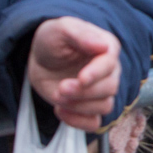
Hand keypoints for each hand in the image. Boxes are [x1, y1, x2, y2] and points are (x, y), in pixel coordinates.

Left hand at [28, 16, 120, 130]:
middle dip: (83, 92)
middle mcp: (109, 70)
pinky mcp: (88, 107)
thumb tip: (102, 46)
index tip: (80, 78)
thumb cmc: (53, 39)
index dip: (96, 74)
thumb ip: (80, 35)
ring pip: (105, 106)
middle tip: (61, 88)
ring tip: (58, 96)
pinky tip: (60, 110)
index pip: (110, 65)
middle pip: (110, 88)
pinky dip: (78, 122)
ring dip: (79, 106)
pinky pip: (94, 123)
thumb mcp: (62, 29)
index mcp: (107, 48)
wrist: (42, 58)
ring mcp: (100, 90)